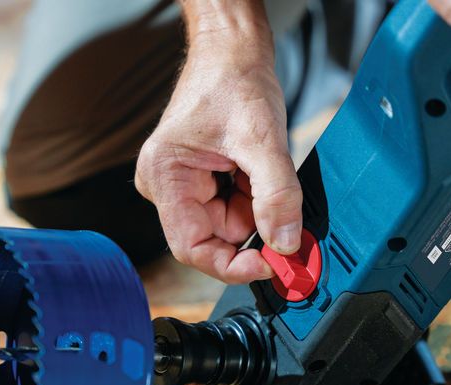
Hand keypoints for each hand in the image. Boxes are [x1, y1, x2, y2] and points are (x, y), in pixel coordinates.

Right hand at [135, 2, 301, 283]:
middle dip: (251, 230)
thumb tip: (285, 242)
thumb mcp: (262, 139)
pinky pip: (230, 210)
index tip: (270, 264)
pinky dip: (252, 200)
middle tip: (284, 213)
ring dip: (253, 210)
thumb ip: (277, 195)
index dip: (231, 265)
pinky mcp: (198, 183)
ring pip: (226, 226)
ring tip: (261, 170)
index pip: (191, 247)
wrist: (233, 53)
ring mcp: (181, 186)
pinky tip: (254, 170)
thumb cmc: (234, 81)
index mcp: (164, 176)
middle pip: (212, 238)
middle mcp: (165, 186)